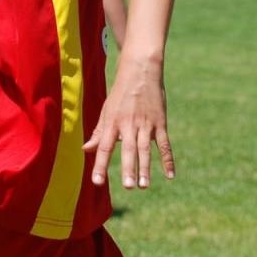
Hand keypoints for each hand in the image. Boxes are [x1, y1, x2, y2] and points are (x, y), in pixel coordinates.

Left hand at [83, 52, 173, 188]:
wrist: (141, 70)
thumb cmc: (120, 93)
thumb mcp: (106, 110)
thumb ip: (98, 132)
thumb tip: (86, 149)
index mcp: (112, 122)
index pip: (104, 147)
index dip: (100, 164)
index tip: (97, 182)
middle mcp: (129, 124)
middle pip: (128, 149)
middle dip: (128, 168)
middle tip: (128, 186)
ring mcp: (146, 123)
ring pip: (146, 149)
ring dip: (145, 167)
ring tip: (143, 186)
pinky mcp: (160, 122)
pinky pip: (165, 144)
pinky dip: (168, 160)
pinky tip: (170, 175)